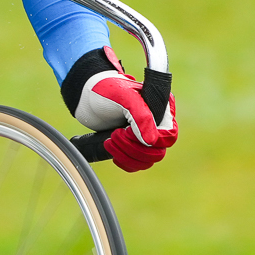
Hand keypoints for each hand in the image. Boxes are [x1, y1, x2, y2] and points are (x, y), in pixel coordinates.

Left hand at [62, 46, 178, 171]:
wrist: (86, 96)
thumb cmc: (105, 90)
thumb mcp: (124, 97)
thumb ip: (141, 117)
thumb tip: (151, 142)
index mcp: (161, 110)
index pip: (169, 135)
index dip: (151, 140)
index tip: (127, 130)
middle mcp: (156, 125)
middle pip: (157, 152)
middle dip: (133, 148)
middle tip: (114, 135)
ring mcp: (144, 136)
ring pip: (147, 161)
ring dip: (126, 155)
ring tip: (109, 141)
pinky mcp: (132, 146)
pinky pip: (136, 164)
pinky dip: (124, 161)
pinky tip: (112, 150)